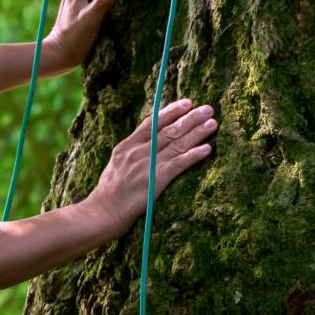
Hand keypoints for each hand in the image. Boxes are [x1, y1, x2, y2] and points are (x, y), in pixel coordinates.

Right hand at [85, 99, 216, 236]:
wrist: (102, 211)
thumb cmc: (108, 193)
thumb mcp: (116, 165)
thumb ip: (131, 153)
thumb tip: (145, 144)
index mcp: (127, 146)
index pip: (152, 123)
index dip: (171, 111)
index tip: (187, 102)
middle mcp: (138, 151)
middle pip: (169, 130)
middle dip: (190, 118)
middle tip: (208, 108)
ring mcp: (148, 165)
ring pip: (177, 144)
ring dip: (197, 132)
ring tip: (212, 123)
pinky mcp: (156, 180)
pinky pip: (179, 164)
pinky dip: (194, 155)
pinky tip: (207, 149)